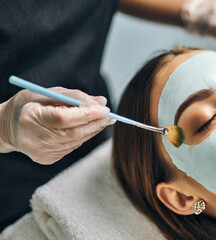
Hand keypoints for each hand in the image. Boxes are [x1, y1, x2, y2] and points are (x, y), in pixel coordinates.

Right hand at [0, 88, 114, 163]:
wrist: (6, 127)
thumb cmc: (29, 105)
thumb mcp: (46, 93)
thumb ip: (74, 96)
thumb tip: (102, 102)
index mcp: (30, 117)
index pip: (63, 118)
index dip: (87, 114)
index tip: (105, 109)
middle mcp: (33, 138)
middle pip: (73, 133)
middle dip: (96, 124)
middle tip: (111, 117)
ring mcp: (40, 152)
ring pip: (76, 142)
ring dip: (92, 131)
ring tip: (102, 121)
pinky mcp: (46, 159)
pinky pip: (72, 147)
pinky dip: (82, 137)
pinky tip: (84, 129)